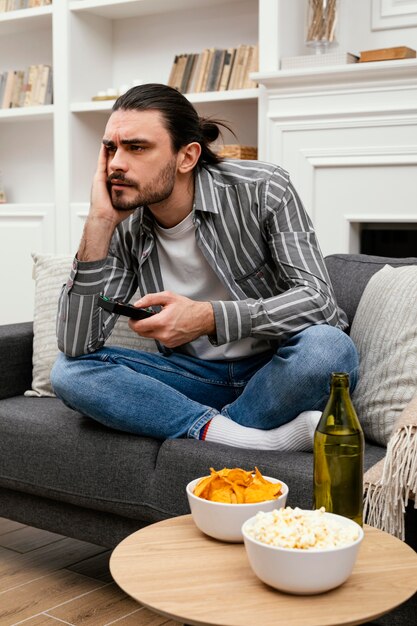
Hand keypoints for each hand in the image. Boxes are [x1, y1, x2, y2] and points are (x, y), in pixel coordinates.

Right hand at [77, 146, 134, 261]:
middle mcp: (106, 179)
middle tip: (121, 141)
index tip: (130, 153)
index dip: (124, 161)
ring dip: (110, 148)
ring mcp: (101, 177)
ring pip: (107, 158)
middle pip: (113, 161)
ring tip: (114, 138)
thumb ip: (138, 193)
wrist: (106, 218)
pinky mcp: (98, 176)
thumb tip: (148, 190)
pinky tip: (106, 142)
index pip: (119, 169)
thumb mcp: (131, 200)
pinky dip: (103, 151)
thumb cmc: (118, 213)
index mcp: (113, 184)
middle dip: (117, 151)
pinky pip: (101, 160)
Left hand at [127, 291, 215, 347]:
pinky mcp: (171, 345)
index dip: (132, 322)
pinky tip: (167, 326)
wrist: (203, 319)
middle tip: (144, 317)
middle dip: (140, 325)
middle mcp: (163, 334)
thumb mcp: (168, 297)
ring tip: (159, 320)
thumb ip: (150, 299)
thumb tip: (137, 304)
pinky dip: (159, 333)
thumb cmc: (187, 308)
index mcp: (161, 322)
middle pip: (141, 333)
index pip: (138, 327)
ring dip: (150, 329)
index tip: (132, 318)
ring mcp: (167, 341)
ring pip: (150, 336)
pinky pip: (159, 339)